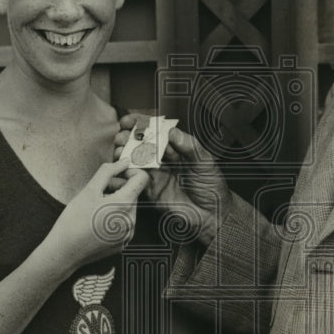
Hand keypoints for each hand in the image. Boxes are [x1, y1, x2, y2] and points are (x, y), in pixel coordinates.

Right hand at [41, 158, 149, 275]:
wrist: (64, 252)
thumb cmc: (74, 220)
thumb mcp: (89, 190)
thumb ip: (108, 172)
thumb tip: (123, 162)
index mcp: (125, 204)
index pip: (141, 179)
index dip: (129, 172)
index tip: (115, 174)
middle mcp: (131, 220)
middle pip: (133, 194)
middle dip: (118, 188)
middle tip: (97, 192)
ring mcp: (128, 234)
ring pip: (128, 208)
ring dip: (115, 203)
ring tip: (94, 208)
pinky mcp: (122, 243)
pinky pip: (124, 223)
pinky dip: (114, 217)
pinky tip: (97, 221)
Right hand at [115, 114, 231, 245]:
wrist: (212, 213)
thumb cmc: (211, 185)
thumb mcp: (204, 161)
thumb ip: (188, 145)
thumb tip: (171, 131)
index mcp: (176, 148)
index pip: (156, 131)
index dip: (141, 124)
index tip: (130, 120)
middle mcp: (163, 159)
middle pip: (140, 144)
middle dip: (128, 137)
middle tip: (123, 136)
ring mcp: (156, 174)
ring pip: (134, 160)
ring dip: (124, 153)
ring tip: (121, 150)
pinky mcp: (151, 190)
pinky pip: (136, 179)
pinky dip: (128, 172)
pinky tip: (127, 167)